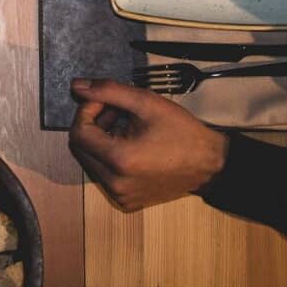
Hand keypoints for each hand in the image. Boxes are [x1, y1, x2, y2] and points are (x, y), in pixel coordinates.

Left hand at [68, 77, 229, 211]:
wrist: (210, 164)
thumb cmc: (182, 132)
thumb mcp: (146, 102)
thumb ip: (108, 91)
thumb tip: (76, 86)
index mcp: (119, 160)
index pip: (79, 133)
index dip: (86, 111)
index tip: (104, 100)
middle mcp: (115, 183)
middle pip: (81, 148)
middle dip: (92, 123)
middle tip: (114, 110)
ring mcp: (120, 195)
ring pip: (91, 161)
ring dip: (100, 139)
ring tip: (124, 124)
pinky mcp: (126, 200)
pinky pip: (104, 174)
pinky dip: (109, 156)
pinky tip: (129, 143)